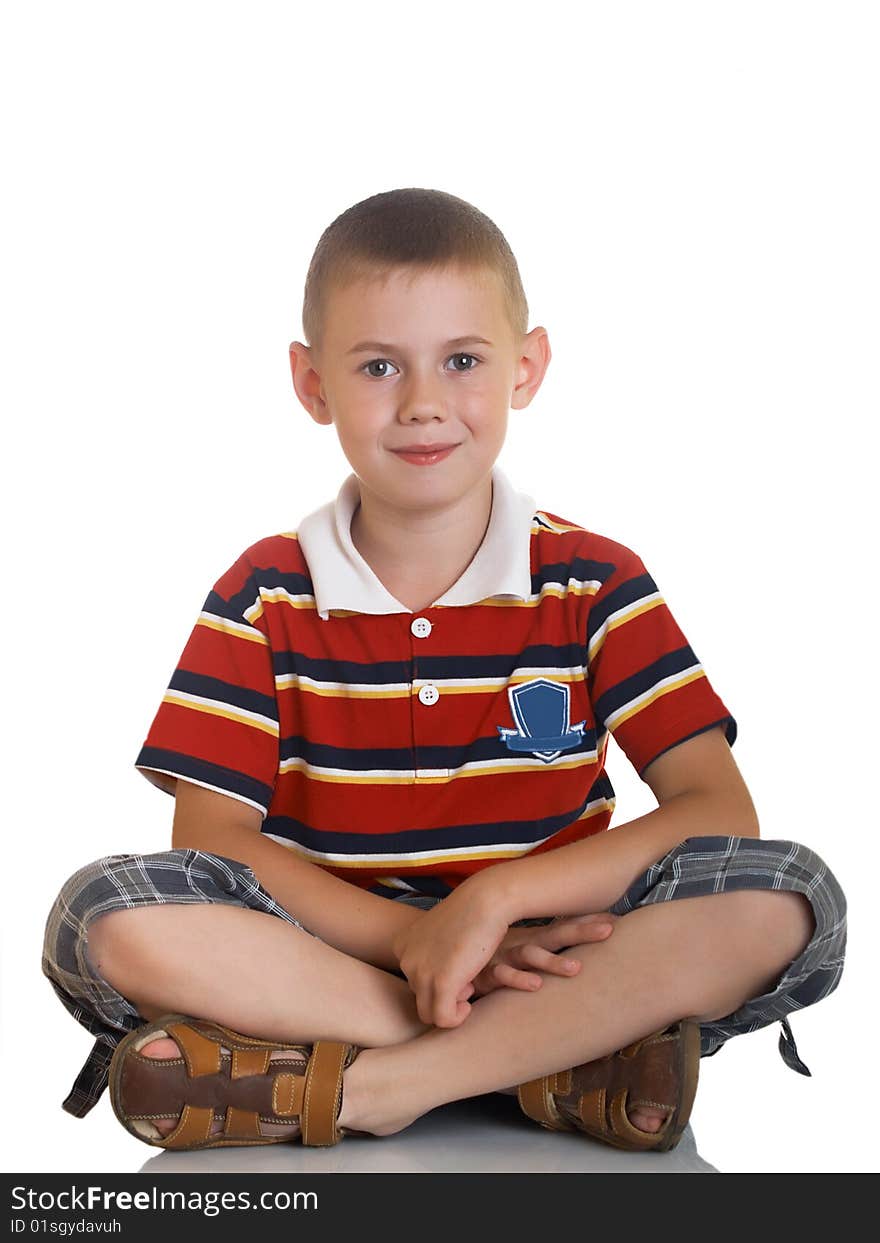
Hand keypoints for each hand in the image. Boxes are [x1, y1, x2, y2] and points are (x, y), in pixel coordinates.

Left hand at [390, 882, 514, 1028]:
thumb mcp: (441, 934)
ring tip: (469, 985)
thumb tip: (437, 984)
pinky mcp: (441, 983)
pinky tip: (468, 1005)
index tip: (456, 967)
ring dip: (450, 1006)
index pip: (413, 980)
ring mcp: (421, 972)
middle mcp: (406, 959)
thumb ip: (431, 956)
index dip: (436, 981)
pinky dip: (456, 1019)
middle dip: (444, 993)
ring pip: (428, 1013)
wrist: (486, 900)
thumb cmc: (470, 914)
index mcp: (402, 945)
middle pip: (420, 996)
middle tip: (466, 978)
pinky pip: (442, 1019)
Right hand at [469, 913, 616, 998]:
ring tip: (576, 968)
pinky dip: (519, 980)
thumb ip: (532, 959)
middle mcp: (518, 944)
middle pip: (556, 934)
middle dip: (582, 930)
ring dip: (554, 961)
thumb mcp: (509, 956)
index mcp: (527, 940)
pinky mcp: (485, 973)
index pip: (561, 927)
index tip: (614, 917)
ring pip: (532, 955)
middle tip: (610, 928)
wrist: (439, 957)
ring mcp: (502, 956)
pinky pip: (504, 976)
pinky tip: (535, 985)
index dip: (586, 921)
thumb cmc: (481, 960)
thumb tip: (561, 963)